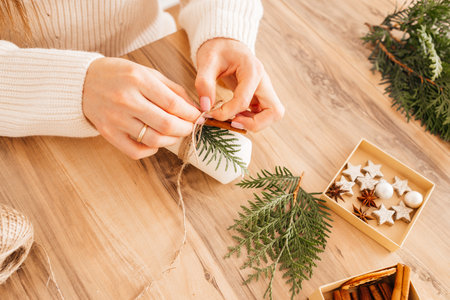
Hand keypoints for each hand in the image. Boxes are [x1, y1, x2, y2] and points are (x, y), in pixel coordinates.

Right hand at [82, 57, 200, 158]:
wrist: (83, 82)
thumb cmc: (119, 75)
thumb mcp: (147, 72)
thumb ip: (172, 89)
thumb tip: (194, 108)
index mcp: (137, 80)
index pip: (173, 103)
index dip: (191, 114)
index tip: (198, 116)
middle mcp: (126, 100)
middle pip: (166, 124)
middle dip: (186, 128)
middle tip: (190, 127)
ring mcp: (115, 119)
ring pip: (154, 140)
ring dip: (172, 140)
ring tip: (175, 133)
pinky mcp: (108, 134)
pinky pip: (136, 151)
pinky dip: (152, 150)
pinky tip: (156, 141)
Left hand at [195, 38, 283, 130]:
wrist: (225, 44)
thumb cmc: (217, 50)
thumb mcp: (206, 61)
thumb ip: (204, 82)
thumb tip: (205, 107)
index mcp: (252, 71)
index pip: (244, 101)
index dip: (226, 113)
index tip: (209, 113)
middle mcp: (264, 81)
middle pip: (274, 112)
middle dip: (254, 124)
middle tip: (233, 122)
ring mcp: (265, 90)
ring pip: (273, 115)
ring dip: (254, 124)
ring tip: (233, 119)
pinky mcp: (261, 96)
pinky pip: (264, 114)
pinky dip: (251, 120)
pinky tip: (235, 115)